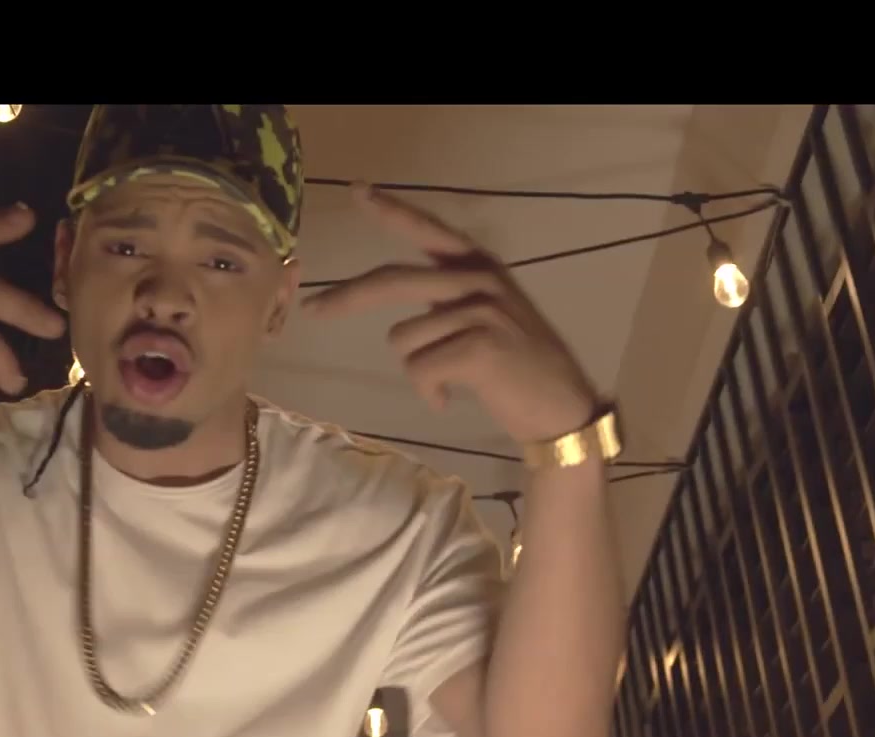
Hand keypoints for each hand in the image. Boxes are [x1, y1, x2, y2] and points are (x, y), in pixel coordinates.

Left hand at [300, 184, 600, 444]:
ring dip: (418, 372)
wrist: (562, 408)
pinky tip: (450, 399)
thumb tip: (392, 303)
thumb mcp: (486, 318)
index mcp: (480, 266)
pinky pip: (419, 369)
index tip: (358, 191)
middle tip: (312, 310)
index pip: (428, 230)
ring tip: (450, 383)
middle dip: (346, 299)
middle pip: (392, 280)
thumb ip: (446, 300)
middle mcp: (479, 278)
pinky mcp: (480, 345)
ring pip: (403, 339)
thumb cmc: (519, 370)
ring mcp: (481, 309)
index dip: (391, 211)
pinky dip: (429, 392)